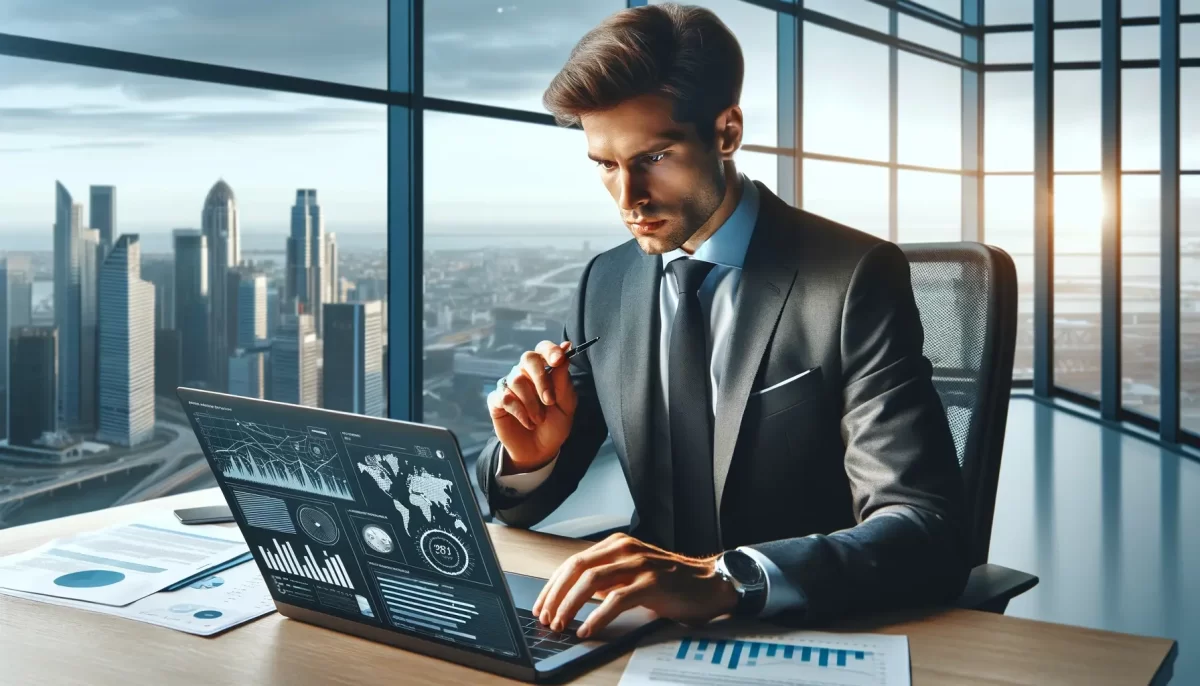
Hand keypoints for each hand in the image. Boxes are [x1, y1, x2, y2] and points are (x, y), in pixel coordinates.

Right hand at [486, 340, 577, 471]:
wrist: (540, 450)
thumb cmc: (555, 425)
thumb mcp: (566, 405)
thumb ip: (563, 380)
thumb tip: (566, 347)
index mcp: (544, 369)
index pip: (543, 349)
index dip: (550, 351)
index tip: (559, 360)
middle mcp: (525, 373)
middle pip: (527, 358)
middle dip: (541, 379)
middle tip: (549, 400)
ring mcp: (509, 386)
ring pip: (517, 380)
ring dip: (531, 403)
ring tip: (539, 419)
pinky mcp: (497, 401)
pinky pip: (504, 397)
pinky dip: (519, 412)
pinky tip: (527, 422)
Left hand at [532, 533, 738, 638]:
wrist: (711, 583)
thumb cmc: (672, 581)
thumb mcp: (634, 572)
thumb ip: (608, 578)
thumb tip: (576, 596)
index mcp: (617, 544)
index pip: (574, 562)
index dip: (553, 585)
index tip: (542, 605)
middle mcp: (625, 549)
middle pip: (577, 568)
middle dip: (555, 595)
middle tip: (545, 617)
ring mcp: (639, 564)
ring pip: (591, 582)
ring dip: (570, 605)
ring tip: (561, 624)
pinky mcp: (652, 583)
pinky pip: (616, 600)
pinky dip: (597, 617)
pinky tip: (587, 630)